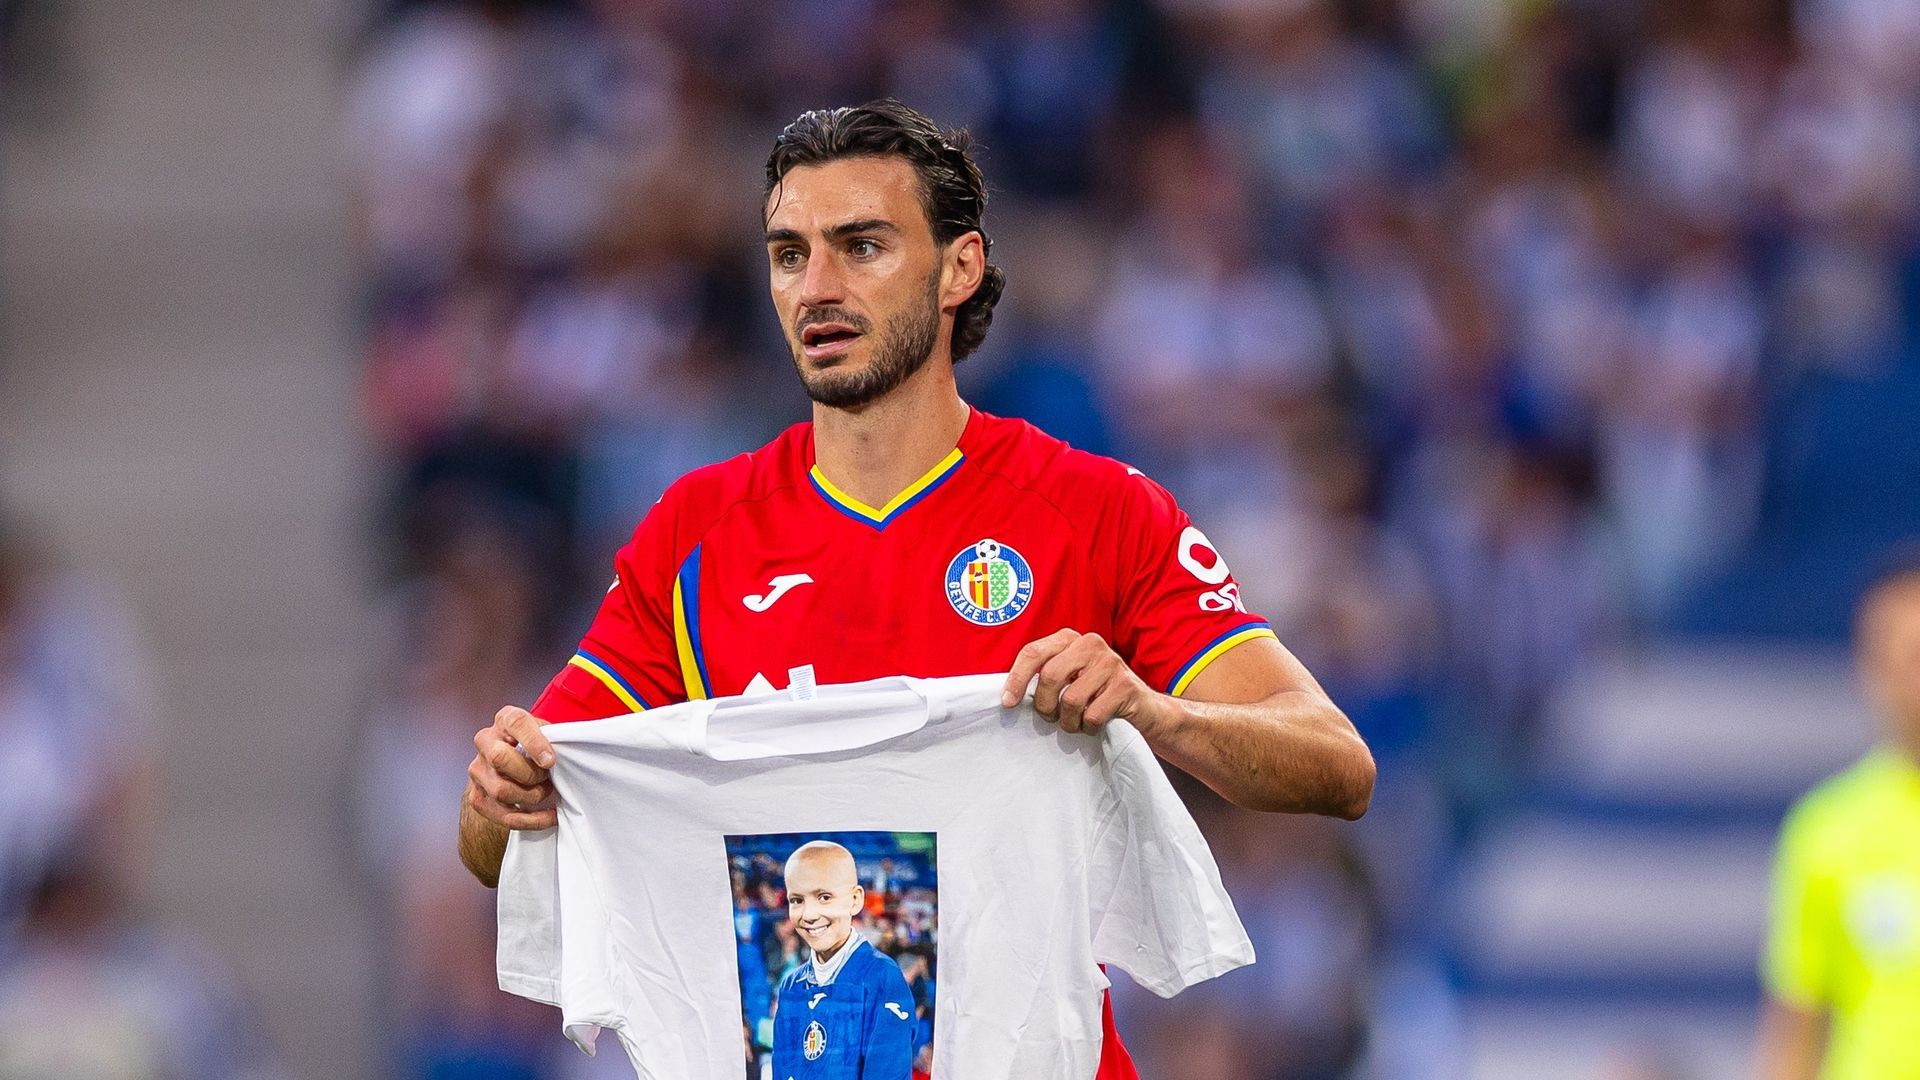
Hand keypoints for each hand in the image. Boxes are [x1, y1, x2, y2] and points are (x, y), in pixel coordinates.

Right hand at [465, 706, 558, 829]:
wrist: (513, 763)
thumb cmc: (537, 745)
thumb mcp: (547, 732)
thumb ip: (553, 738)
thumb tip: (560, 756)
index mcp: (505, 719)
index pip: (516, 723)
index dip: (534, 742)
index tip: (550, 761)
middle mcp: (485, 741)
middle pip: (499, 758)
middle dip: (530, 773)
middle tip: (547, 777)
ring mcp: (477, 770)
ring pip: (501, 790)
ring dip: (531, 796)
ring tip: (545, 791)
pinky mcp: (477, 796)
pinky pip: (503, 815)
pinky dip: (531, 820)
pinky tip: (549, 816)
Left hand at [1001, 628, 1174, 735]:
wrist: (1143, 708)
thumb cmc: (1097, 694)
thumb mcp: (1069, 677)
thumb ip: (1044, 676)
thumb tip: (1009, 695)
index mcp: (1070, 639)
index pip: (1033, 652)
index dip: (1016, 678)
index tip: (1008, 703)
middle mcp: (1090, 644)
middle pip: (1049, 676)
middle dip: (1044, 705)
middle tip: (1050, 718)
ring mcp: (1111, 663)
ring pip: (1070, 700)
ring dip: (1068, 721)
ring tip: (1075, 723)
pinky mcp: (1126, 686)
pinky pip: (1092, 715)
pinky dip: (1088, 728)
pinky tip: (1094, 725)